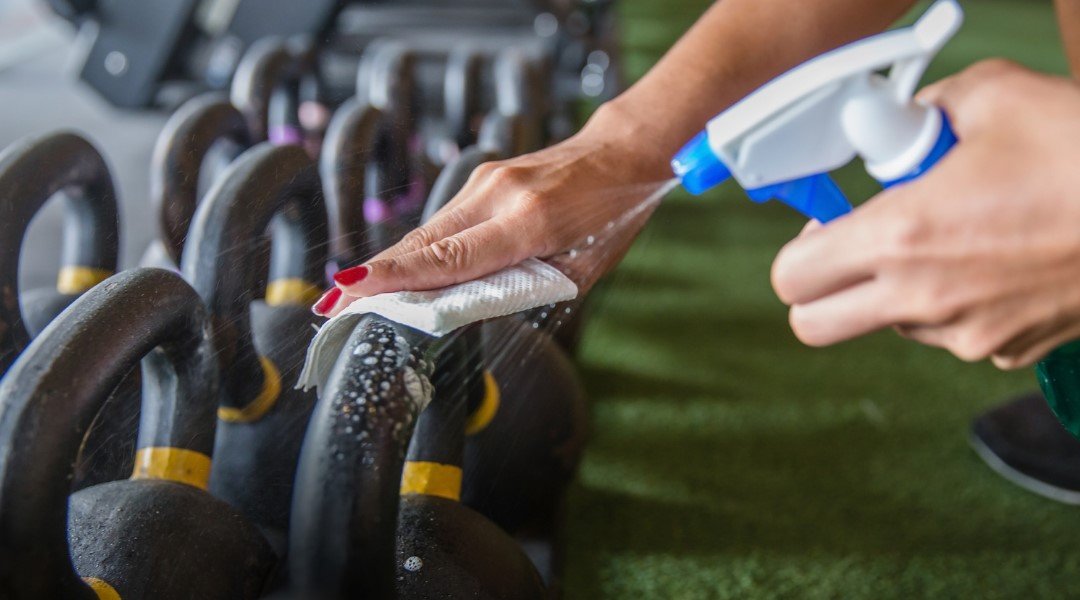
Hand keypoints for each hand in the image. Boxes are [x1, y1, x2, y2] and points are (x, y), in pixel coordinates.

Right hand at [314, 102, 673, 316]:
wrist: (623, 154)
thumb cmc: (611, 217)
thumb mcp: (580, 270)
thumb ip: (525, 289)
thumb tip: (466, 308)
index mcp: (528, 223)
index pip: (449, 259)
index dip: (396, 279)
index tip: (351, 291)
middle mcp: (498, 195)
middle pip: (423, 243)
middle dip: (375, 276)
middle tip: (331, 304)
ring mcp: (486, 180)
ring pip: (427, 231)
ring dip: (392, 263)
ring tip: (353, 294)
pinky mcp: (483, 177)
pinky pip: (443, 220)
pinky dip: (419, 247)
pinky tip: (400, 270)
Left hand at [771, 60, 1079, 368]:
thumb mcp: (995, 96)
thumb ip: (927, 110)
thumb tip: (905, 123)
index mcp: (900, 238)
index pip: (791, 276)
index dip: (800, 249)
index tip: (831, 226)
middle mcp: (922, 300)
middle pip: (814, 325)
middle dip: (821, 289)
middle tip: (861, 247)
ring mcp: (966, 334)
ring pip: (889, 325)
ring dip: (899, 289)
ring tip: (961, 233)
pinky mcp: (1007, 350)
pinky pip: (954, 331)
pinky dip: (957, 301)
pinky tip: (1001, 257)